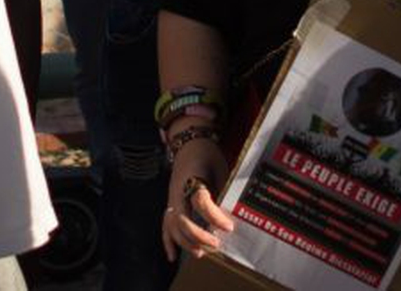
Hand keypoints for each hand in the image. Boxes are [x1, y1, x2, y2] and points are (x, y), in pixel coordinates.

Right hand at [161, 138, 233, 260]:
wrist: (190, 142)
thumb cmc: (208, 155)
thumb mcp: (221, 169)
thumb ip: (224, 191)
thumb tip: (236, 215)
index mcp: (192, 178)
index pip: (200, 201)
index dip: (214, 217)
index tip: (228, 227)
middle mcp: (178, 190)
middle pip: (181, 218)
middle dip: (198, 235)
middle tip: (216, 243)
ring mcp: (172, 198)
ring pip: (172, 225)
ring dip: (185, 241)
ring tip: (200, 253)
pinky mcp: (170, 203)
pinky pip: (165, 224)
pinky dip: (168, 241)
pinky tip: (172, 256)